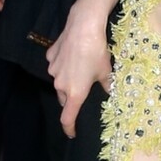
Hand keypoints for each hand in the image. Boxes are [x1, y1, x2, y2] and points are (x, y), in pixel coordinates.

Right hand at [44, 3, 112, 137]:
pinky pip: (56, 65)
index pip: (67, 118)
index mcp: (75, 93)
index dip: (69, 128)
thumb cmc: (97, 52)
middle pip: (64, 99)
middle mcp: (60, 84)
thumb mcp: (106, 71)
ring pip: (59, 81)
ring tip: (80, 67)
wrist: (83, 27)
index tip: (72, 133)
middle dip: (72, 99)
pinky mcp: (50, 56)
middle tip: (83, 92)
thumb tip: (110, 91)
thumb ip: (107, 85)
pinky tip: (73, 55)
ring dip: (68, 80)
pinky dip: (63, 64)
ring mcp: (53, 70)